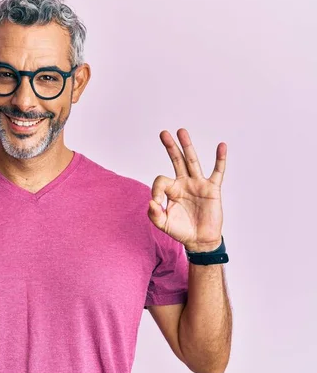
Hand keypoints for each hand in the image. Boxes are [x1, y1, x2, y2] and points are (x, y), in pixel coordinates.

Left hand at [148, 128, 226, 252]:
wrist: (199, 240)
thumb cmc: (181, 230)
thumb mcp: (163, 224)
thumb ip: (154, 214)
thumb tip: (151, 201)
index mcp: (171, 189)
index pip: (161, 180)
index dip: (156, 189)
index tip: (157, 202)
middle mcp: (184, 183)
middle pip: (176, 160)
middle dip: (170, 147)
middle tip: (163, 133)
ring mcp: (198, 184)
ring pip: (192, 161)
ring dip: (187, 146)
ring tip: (181, 131)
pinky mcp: (212, 189)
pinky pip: (217, 171)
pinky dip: (220, 159)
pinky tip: (222, 146)